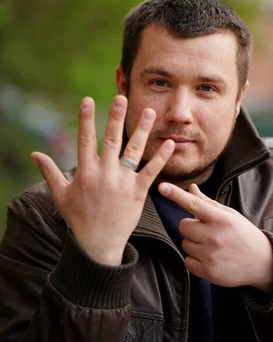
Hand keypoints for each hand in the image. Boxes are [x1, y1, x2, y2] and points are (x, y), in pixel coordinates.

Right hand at [31, 96, 174, 264]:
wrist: (99, 244)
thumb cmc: (78, 218)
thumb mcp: (61, 195)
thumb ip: (50, 172)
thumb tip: (34, 154)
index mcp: (85, 172)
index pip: (85, 139)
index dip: (86, 119)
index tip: (88, 100)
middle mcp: (105, 174)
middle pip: (112, 140)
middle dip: (116, 117)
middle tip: (122, 97)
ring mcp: (123, 182)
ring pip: (134, 151)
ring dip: (142, 130)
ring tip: (150, 111)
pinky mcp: (139, 192)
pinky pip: (151, 171)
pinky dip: (161, 158)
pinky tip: (169, 144)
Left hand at [158, 182, 272, 292]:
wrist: (262, 262)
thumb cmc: (243, 234)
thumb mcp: (229, 215)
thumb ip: (207, 203)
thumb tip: (190, 188)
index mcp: (221, 219)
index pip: (194, 204)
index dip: (176, 195)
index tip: (162, 187)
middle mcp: (215, 236)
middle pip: (183, 226)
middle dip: (191, 227)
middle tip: (206, 231)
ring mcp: (211, 255)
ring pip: (184, 244)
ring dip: (193, 243)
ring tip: (211, 245)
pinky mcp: (208, 272)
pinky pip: (187, 261)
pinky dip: (194, 259)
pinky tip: (209, 258)